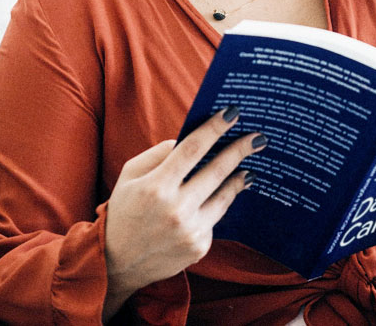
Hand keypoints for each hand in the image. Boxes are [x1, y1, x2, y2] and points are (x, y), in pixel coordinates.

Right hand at [102, 107, 265, 316]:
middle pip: (217, 170)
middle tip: (258, 138)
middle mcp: (175, 209)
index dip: (215, 128)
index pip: (192, 149)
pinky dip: (218, 204)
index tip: (233, 113)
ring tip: (249, 167)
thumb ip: (159, 154)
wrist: (117, 262)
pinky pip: (215, 217)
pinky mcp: (199, 247)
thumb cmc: (124, 210)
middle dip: (240, 150)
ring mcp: (190, 231)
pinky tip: (223, 195)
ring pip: (224, 196)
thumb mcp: (130, 175)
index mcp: (156, 186)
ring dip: (239, 178)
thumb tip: (191, 139)